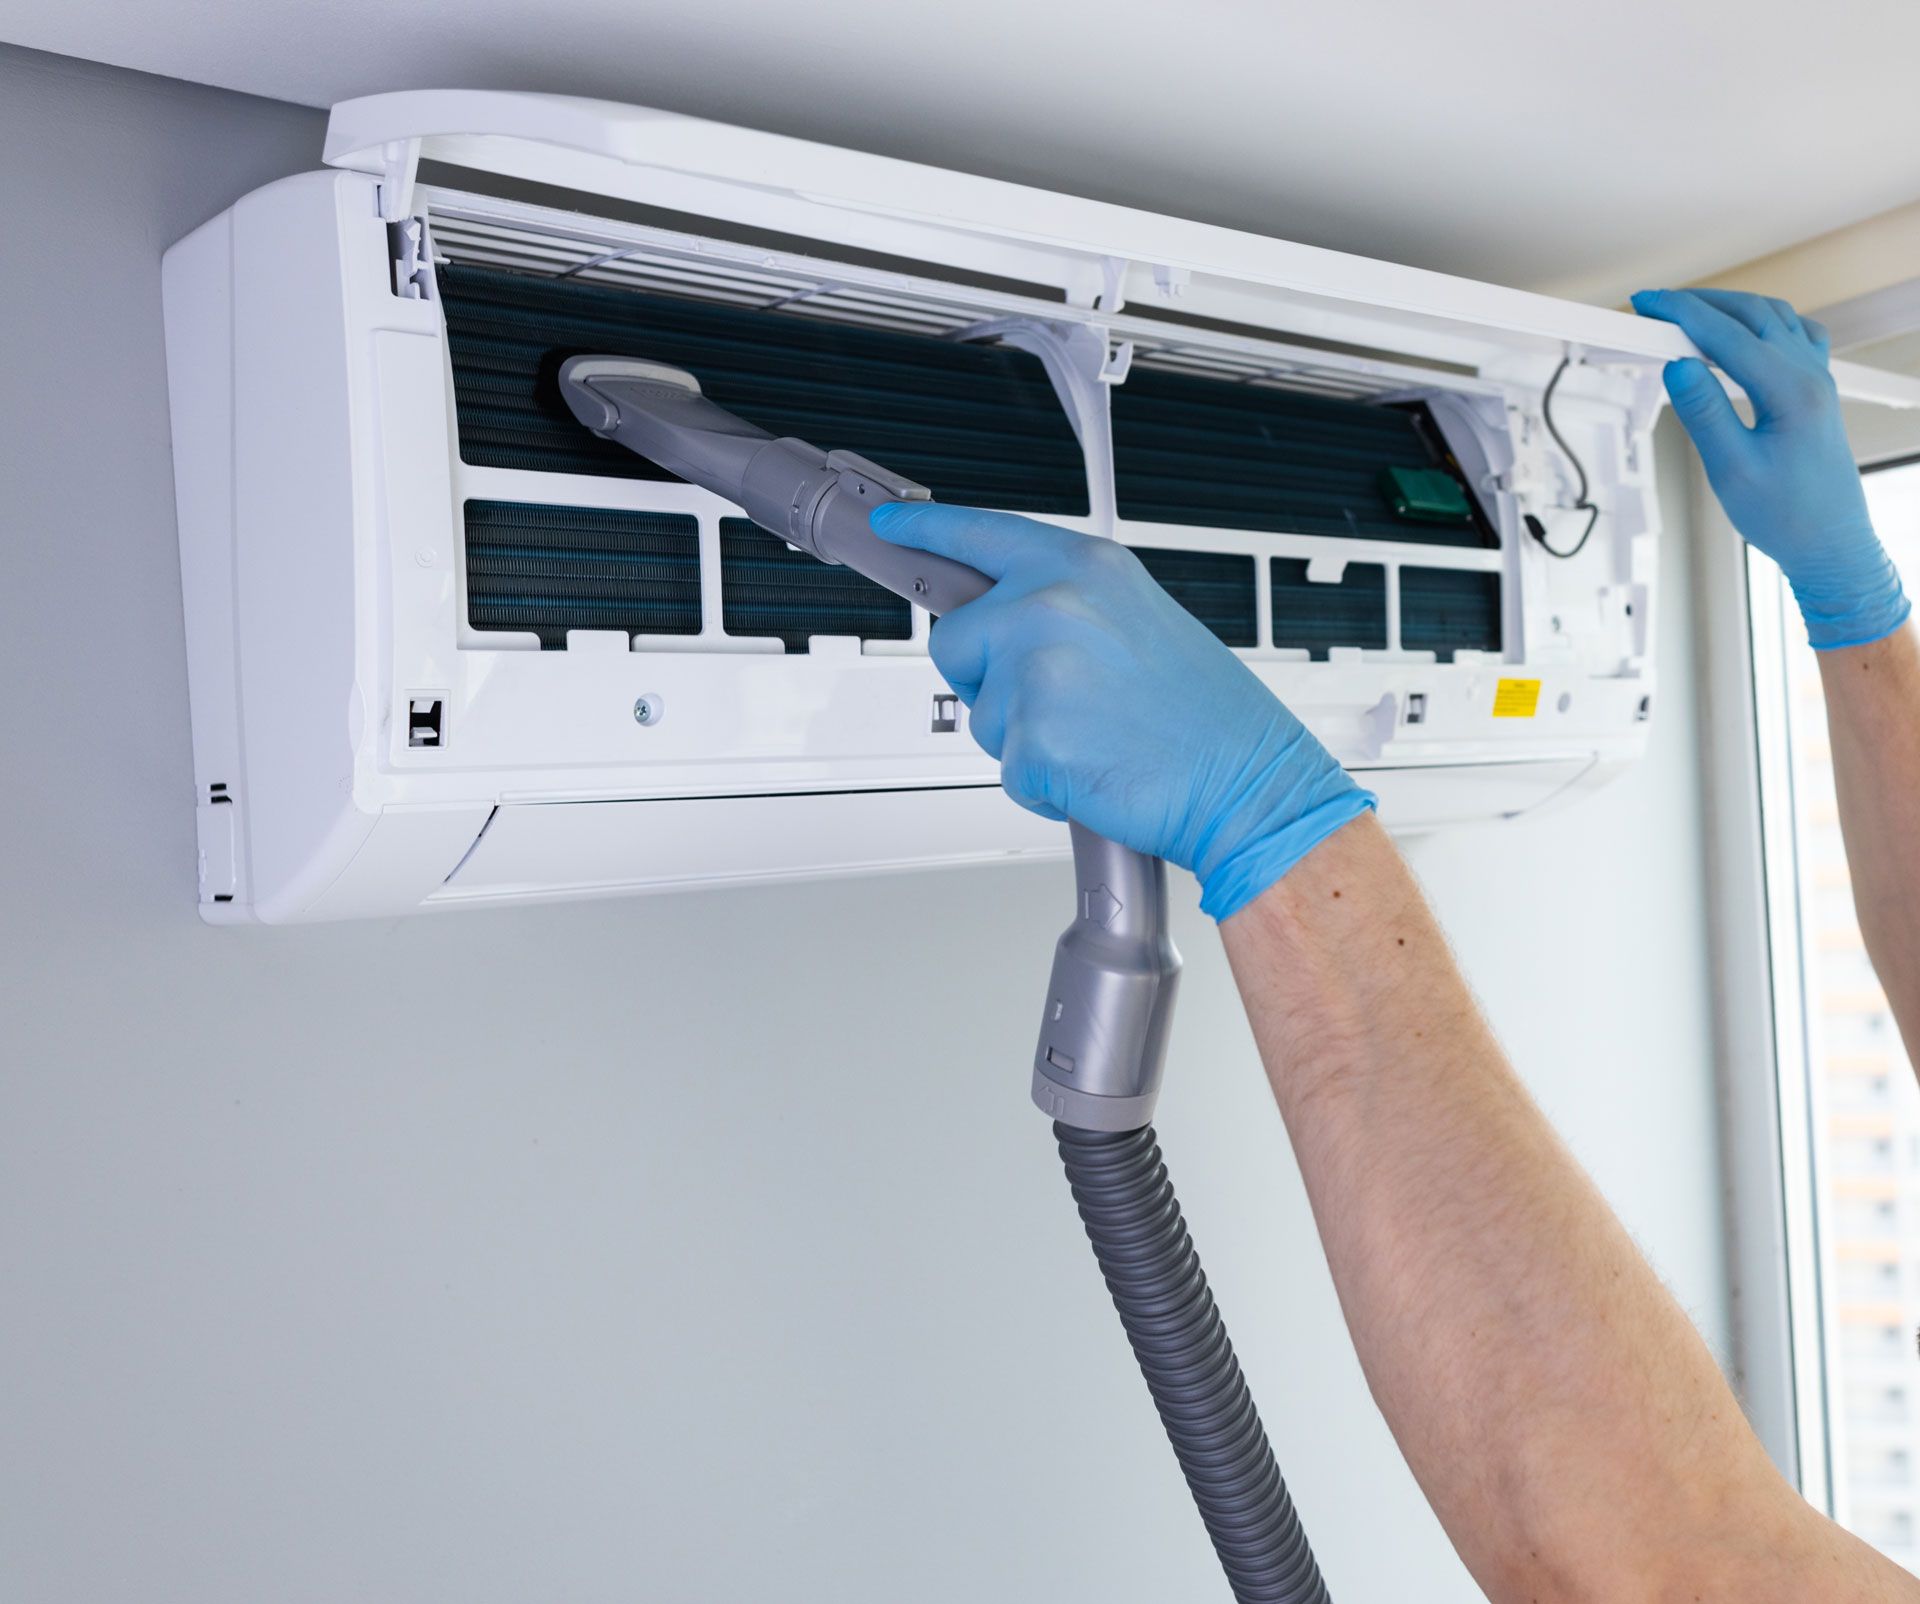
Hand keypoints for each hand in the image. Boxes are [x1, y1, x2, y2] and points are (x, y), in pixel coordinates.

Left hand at [872, 503, 1373, 919]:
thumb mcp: (1139, 618)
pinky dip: (1043, 783)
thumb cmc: (1208, 715)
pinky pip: (1005, 769)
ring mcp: (1036, 671)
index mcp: (1083, 568)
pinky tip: (1097, 768)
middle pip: (955, 640)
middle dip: (987, 678)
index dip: (925, 530)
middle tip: (1060, 702)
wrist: (1249, 784)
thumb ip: (1067, 603)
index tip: (892, 527)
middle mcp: (1051, 607)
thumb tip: (1005, 613)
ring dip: (1023, 737)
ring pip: (979, 712)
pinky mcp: (1031, 738)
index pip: (979, 533)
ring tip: (1096, 735)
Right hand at [1632, 286, 1907, 649]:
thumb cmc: (1785, 516)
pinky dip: (1761, 322)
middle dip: (1698, 302)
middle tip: (1653, 307)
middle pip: (1751, 313)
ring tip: (1685, 314)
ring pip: (1774, 317)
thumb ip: (1704, 413)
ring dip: (1728, 307)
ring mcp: (1818, 378)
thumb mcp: (1731, 470)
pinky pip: (1794, 334)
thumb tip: (1677, 365)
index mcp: (1791, 391)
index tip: (1644, 304)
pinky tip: (1740, 332)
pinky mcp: (1817, 389)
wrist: (1831, 544)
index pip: (1726, 335)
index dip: (1680, 313)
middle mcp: (1810, 375)